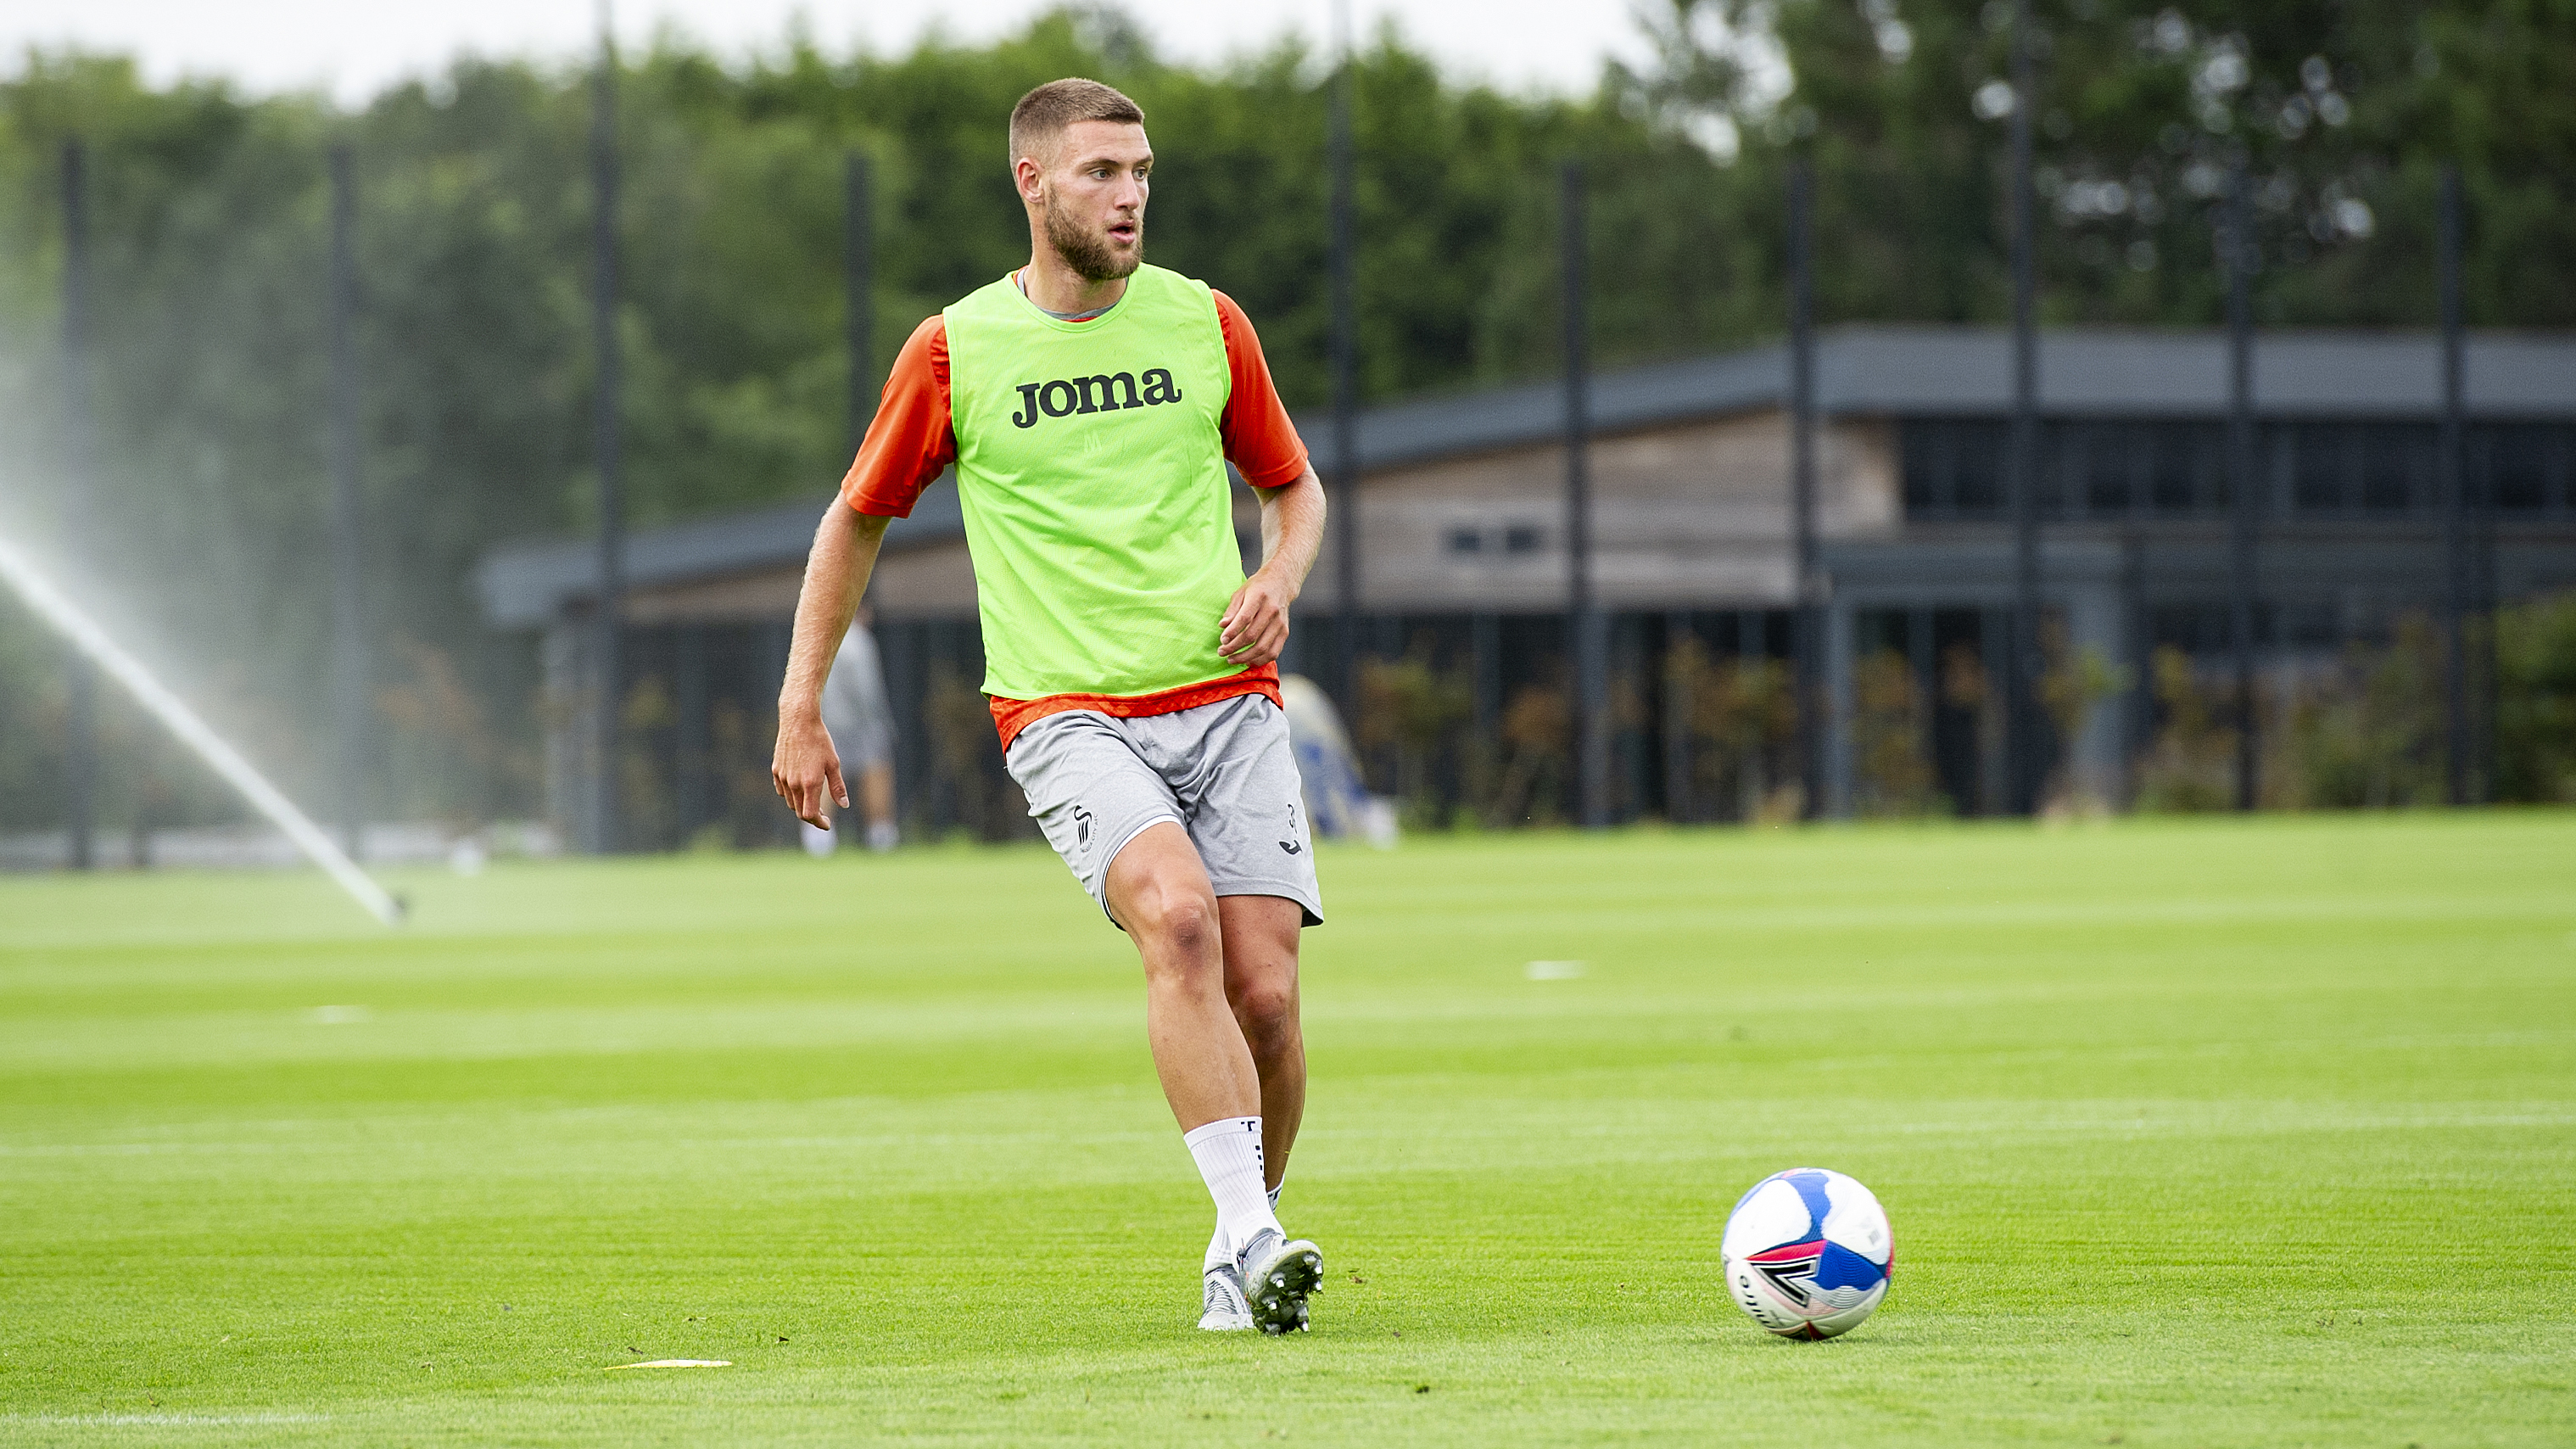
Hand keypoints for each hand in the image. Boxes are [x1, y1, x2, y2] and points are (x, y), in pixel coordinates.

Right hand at [771, 710, 848, 828]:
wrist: (798, 721)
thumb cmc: (820, 741)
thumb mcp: (833, 763)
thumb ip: (837, 787)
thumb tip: (844, 805)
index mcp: (810, 784)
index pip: (810, 814)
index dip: (819, 822)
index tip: (827, 824)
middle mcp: (794, 783)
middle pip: (799, 811)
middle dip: (812, 816)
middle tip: (824, 814)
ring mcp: (783, 777)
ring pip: (790, 802)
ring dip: (801, 806)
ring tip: (813, 801)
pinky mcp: (776, 770)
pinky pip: (782, 790)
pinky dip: (790, 795)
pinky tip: (799, 790)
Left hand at [1219, 569, 1292, 668]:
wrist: (1281, 583)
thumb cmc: (1258, 588)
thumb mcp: (1241, 592)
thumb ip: (1232, 610)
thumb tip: (1223, 626)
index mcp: (1259, 597)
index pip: (1245, 618)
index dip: (1232, 632)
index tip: (1222, 640)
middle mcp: (1272, 610)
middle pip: (1252, 636)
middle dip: (1234, 647)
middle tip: (1222, 652)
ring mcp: (1280, 623)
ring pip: (1263, 648)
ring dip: (1245, 657)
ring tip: (1232, 659)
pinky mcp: (1285, 632)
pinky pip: (1274, 652)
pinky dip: (1260, 660)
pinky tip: (1248, 661)